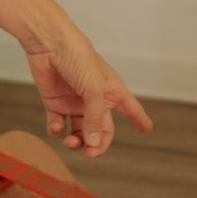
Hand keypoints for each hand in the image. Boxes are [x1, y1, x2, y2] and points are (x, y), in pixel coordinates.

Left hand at [24, 28, 152, 157]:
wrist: (49, 43)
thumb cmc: (78, 58)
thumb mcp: (93, 89)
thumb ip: (95, 118)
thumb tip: (93, 143)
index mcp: (112, 91)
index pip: (131, 109)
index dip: (140, 119)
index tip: (147, 129)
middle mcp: (94, 99)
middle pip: (101, 130)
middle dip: (96, 145)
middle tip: (90, 153)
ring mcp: (74, 102)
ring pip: (79, 132)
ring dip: (76, 142)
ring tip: (71, 142)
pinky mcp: (55, 102)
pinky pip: (58, 125)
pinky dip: (57, 131)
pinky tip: (58, 127)